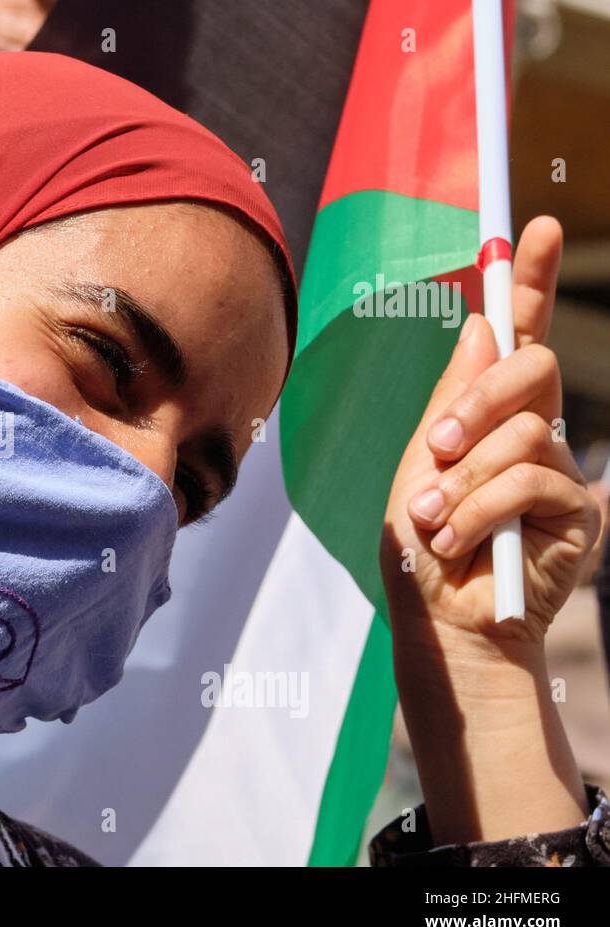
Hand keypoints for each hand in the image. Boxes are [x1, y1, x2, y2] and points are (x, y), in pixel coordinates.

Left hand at [382, 217, 600, 659]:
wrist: (438, 620)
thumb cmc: (421, 546)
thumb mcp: (420, 464)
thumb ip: (453, 399)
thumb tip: (484, 324)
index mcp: (486, 412)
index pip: (516, 335)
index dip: (527, 281)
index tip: (532, 229)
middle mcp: (531, 430)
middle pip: (533, 367)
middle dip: (479, 401)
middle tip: (440, 445)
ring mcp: (559, 467)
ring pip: (526, 431)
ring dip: (467, 478)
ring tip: (436, 521)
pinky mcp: (581, 510)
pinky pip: (535, 480)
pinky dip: (483, 509)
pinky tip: (459, 541)